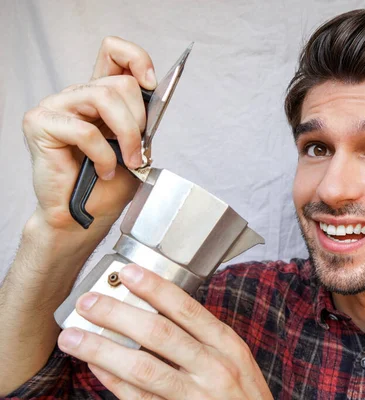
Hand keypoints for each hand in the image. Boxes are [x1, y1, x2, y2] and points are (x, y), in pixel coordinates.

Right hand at [22, 36, 156, 231]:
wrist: (83, 216)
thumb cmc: (106, 186)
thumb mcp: (135, 147)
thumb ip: (140, 120)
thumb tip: (154, 95)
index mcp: (98, 97)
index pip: (113, 52)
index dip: (136, 59)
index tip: (153, 84)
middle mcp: (76, 96)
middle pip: (119, 83)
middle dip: (139, 121)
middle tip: (138, 151)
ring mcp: (55, 107)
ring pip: (103, 98)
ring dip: (127, 135)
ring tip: (128, 161)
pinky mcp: (40, 124)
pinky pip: (85, 130)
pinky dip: (103, 155)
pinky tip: (103, 170)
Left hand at [57, 264, 272, 399]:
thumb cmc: (242, 393)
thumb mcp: (234, 357)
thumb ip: (203, 336)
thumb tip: (156, 309)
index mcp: (226, 345)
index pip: (187, 309)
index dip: (155, 289)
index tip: (128, 272)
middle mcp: (212, 368)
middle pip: (159, 334)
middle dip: (119, 315)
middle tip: (89, 301)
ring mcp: (194, 396)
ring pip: (143, 368)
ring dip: (103, 350)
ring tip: (73, 336)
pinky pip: (138, 398)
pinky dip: (113, 381)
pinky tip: (95, 366)